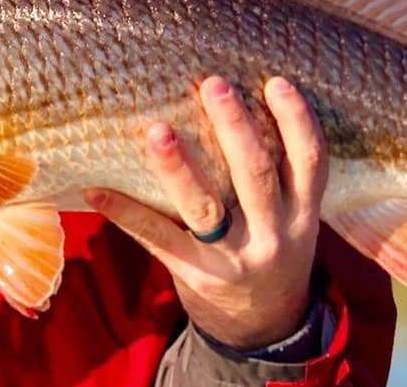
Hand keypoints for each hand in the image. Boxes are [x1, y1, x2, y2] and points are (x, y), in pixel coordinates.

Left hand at [86, 76, 327, 350]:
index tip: (275, 82)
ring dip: (178, 168)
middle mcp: (273, 235)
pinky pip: (158, 239)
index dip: (296, 120)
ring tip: (156, 131)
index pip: (310, 161)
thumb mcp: (294, 215)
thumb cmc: (272, 244)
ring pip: (205, 209)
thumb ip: (279, 170)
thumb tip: (236, 94)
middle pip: (256, 176)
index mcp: (302, 212)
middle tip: (213, 85)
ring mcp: (233, 258)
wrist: (263, 325)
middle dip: (235, 129)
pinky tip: (96, 190)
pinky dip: (126, 212)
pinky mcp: (195, 274)